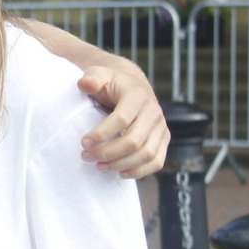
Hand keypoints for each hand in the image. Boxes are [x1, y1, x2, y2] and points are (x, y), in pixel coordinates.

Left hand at [77, 64, 168, 178]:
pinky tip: (121, 173)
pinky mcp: (164, 139)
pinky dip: (140, 171)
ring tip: (99, 166)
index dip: (102, 134)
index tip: (83, 143)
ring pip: (146, 154)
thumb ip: (92, 78)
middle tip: (87, 157)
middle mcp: (154, 111)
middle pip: (133, 141)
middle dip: (108, 153)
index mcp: (138, 95)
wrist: (132, 85)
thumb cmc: (111, 83)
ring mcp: (161, 127)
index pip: (121, 120)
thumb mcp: (100, 74)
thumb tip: (85, 84)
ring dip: (121, 165)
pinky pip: (157, 161)